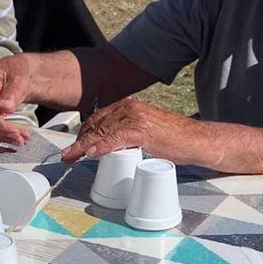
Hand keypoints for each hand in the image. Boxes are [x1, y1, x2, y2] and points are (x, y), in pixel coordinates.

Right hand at [0, 56, 34, 146]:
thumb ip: (12, 92)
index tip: (5, 127)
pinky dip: (5, 134)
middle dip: (2, 130)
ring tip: (22, 138)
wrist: (18, 73)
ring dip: (5, 135)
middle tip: (19, 136)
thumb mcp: (19, 77)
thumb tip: (4, 108)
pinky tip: (18, 137)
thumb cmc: (17, 71)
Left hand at [63, 97, 193, 164]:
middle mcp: (129, 107)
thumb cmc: (173, 139)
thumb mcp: (144, 132)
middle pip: (96, 124)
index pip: (98, 118)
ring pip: (102, 131)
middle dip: (79, 141)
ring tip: (72, 157)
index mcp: (129, 106)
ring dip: (84, 146)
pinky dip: (101, 146)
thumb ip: (126, 134)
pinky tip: (91, 154)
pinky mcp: (142, 130)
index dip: (83, 134)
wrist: (195, 140)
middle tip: (68, 156)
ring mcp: (135, 118)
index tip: (73, 148)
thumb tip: (108, 145)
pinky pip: (115, 138)